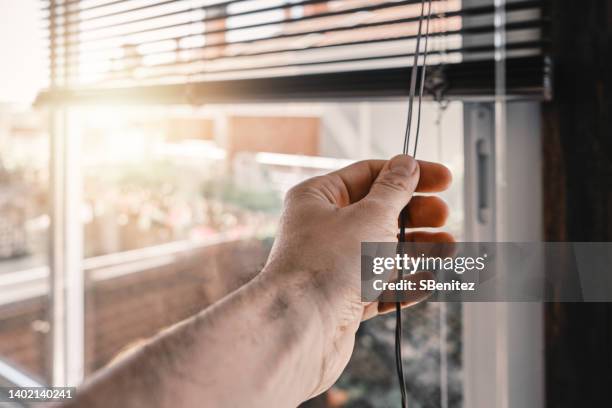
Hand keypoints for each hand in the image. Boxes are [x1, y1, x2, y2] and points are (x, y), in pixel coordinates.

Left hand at [261, 154, 452, 397]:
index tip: (444, 179)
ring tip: (449, 248)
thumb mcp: (371, 216)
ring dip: (418, 249)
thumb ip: (394, 190)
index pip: (369, 174)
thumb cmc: (328, 265)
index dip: (409, 174)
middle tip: (443, 216)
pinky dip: (406, 283)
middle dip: (416, 215)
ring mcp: (333, 265)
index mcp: (318, 198)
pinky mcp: (343, 300)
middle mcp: (322, 230)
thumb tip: (406, 163)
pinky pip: (380, 286)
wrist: (302, 330)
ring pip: (383, 252)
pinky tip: (429, 280)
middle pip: (379, 214)